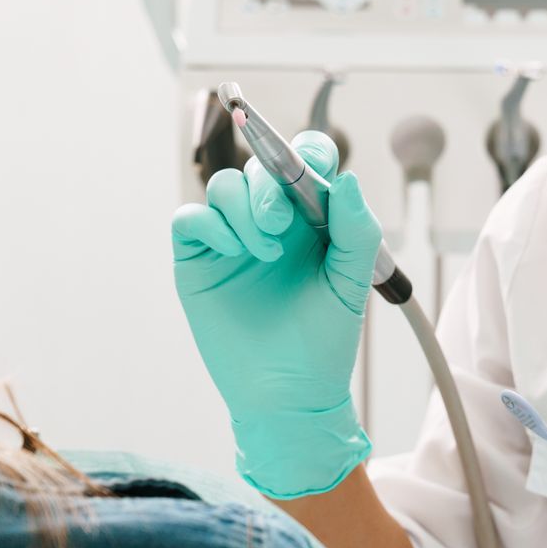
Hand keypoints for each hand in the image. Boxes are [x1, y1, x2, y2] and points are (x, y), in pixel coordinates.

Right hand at [171, 131, 381, 498]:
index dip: (305, 152)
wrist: (288, 395)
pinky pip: (190, 218)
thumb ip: (356, 231)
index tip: (310, 169)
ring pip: (223, 186)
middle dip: (268, 184)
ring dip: (242, 208)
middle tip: (278, 222)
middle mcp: (270, 220)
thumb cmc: (324, 342)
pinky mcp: (198, 260)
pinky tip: (232, 251)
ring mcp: (231, 238)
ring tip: (263, 252)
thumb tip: (347, 179)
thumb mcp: (352, 283)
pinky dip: (209, 224)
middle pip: (259, 166)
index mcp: (312, 218)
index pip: (305, 161)